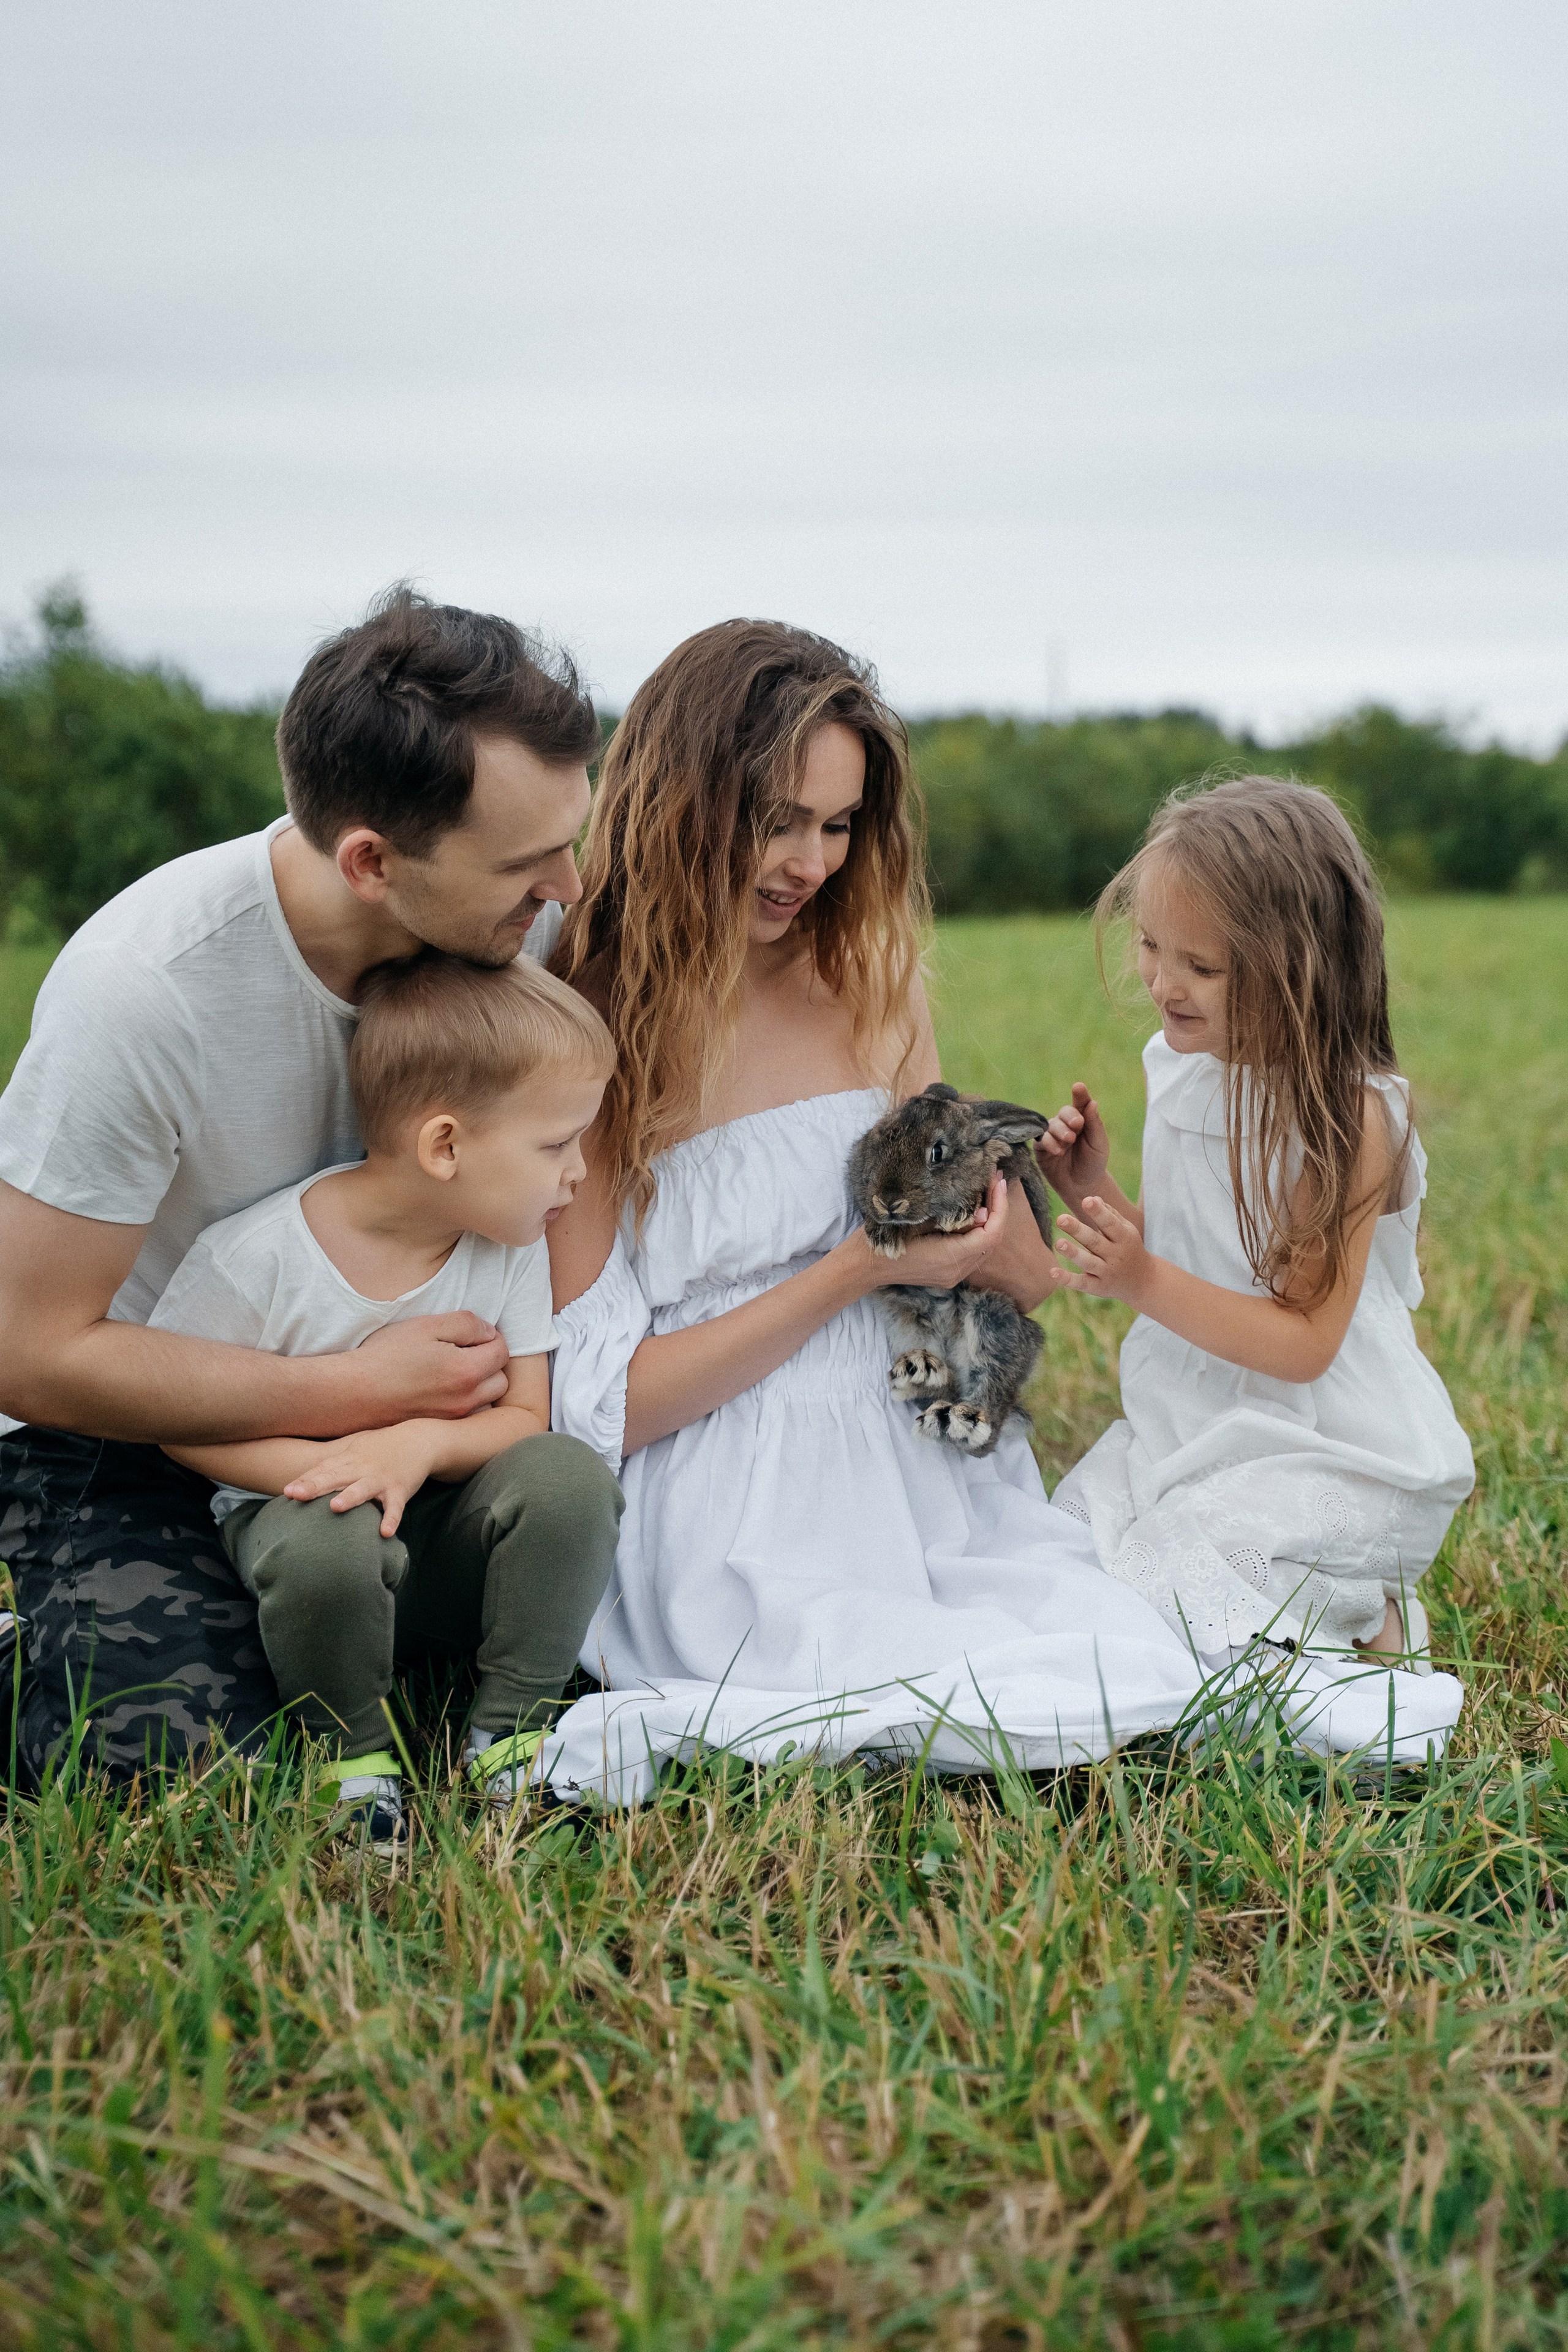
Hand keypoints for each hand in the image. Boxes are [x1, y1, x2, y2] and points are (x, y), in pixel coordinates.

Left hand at [283, 1422, 440, 1536]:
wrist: (418, 1440)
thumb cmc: (380, 1448)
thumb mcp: (354, 1449)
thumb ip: (331, 1464)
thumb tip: (302, 1479)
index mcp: (349, 1460)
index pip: (323, 1470)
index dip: (304, 1480)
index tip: (286, 1492)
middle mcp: (362, 1469)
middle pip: (336, 1477)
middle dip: (315, 1486)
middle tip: (296, 1495)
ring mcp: (381, 1479)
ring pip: (363, 1489)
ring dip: (350, 1497)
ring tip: (335, 1507)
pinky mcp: (400, 1490)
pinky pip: (395, 1507)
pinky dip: (391, 1519)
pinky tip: (385, 1533)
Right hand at [353, 1312, 509, 1423]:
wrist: (351, 1393)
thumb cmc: (386, 1356)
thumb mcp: (427, 1325)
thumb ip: (466, 1324)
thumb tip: (488, 1331)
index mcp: (468, 1372)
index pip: (502, 1351)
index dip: (490, 1336)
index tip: (470, 1333)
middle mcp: (466, 1400)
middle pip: (500, 1379)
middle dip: (490, 1362)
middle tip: (464, 1350)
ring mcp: (453, 1417)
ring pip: (485, 1399)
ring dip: (479, 1383)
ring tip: (452, 1368)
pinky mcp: (439, 1427)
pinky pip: (465, 1412)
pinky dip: (461, 1399)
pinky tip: (437, 1387)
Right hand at [859, 1171, 1011, 1292]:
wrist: (863, 1266)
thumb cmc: (884, 1239)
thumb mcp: (915, 1219)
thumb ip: (949, 1216)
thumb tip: (982, 1210)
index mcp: (949, 1258)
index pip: (990, 1234)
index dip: (999, 1207)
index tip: (996, 1181)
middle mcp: (955, 1272)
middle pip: (992, 1241)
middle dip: (997, 1209)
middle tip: (994, 1180)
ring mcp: (951, 1276)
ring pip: (984, 1247)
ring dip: (989, 1221)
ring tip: (987, 1192)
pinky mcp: (946, 1273)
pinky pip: (972, 1252)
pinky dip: (977, 1232)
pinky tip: (972, 1213)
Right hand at [1035, 1084, 1110, 1206]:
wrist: (1082, 1186)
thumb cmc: (1093, 1163)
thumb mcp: (1099, 1144)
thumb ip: (1094, 1124)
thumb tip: (1092, 1102)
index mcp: (1082, 1121)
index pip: (1080, 1104)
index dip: (1079, 1095)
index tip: (1078, 1087)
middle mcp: (1066, 1125)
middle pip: (1063, 1112)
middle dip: (1069, 1117)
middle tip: (1078, 1125)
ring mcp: (1052, 1136)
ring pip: (1050, 1125)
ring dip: (1059, 1131)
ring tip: (1068, 1141)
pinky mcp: (1041, 1149)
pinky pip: (1040, 1140)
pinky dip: (1048, 1142)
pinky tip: (1057, 1151)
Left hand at [1049, 1195, 1151, 1305]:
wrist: (1144, 1281)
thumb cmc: (1129, 1248)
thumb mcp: (1126, 1230)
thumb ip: (1110, 1214)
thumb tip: (1092, 1198)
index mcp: (1124, 1238)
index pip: (1110, 1223)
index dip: (1099, 1212)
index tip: (1087, 1201)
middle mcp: (1116, 1255)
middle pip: (1095, 1241)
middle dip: (1078, 1230)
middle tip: (1061, 1219)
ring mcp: (1107, 1272)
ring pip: (1088, 1262)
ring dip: (1073, 1253)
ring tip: (1058, 1243)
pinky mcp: (1098, 1287)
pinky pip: (1082, 1283)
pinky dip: (1068, 1279)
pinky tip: (1052, 1272)